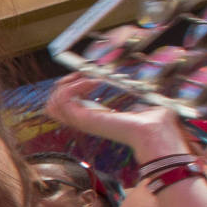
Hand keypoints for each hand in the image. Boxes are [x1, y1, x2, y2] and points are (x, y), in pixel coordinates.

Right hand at [45, 76, 190, 160]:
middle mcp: (83, 121)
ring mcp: (81, 121)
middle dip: (64, 84)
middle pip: (52, 105)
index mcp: (93, 118)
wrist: (154, 131)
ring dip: (67, 84)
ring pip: (52, 103)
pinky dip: (75, 86)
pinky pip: (63, 100)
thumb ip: (134, 99)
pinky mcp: (83, 119)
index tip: (88, 75)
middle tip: (83, 75)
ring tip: (87, 78)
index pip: (64, 106)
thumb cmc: (152, 121)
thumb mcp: (139, 103)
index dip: (70, 87)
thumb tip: (142, 90)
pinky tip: (94, 82)